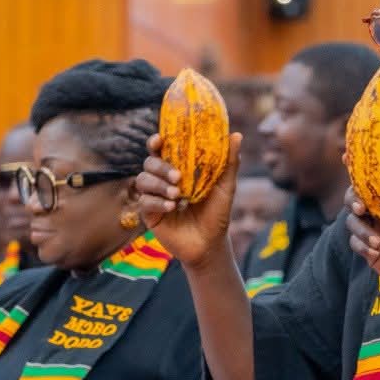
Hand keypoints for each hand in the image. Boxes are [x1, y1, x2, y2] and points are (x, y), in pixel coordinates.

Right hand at [135, 132, 240, 267]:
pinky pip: (144, 202)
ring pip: (143, 180)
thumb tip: (236, 135)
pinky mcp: (149, 215)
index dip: (156, 142)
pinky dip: (157, 202)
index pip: (161, 150)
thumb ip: (229, 161)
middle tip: (178, 176)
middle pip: (149, 162)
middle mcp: (163, 180)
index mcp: (178, 168)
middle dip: (161, 166)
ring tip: (177, 194)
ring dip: (158, 184)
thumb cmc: (218, 214)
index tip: (160, 139)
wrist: (211, 244)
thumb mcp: (225, 187)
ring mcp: (154, 197)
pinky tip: (172, 208)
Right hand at [346, 180, 379, 319]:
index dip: (360, 171)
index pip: (377, 183)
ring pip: (353, 222)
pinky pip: (355, 243)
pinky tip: (375, 251)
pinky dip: (361, 244)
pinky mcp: (371, 253)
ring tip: (377, 241)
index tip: (347, 158)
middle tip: (361, 207)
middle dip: (353, 199)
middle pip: (357, 199)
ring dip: (360, 228)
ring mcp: (376, 234)